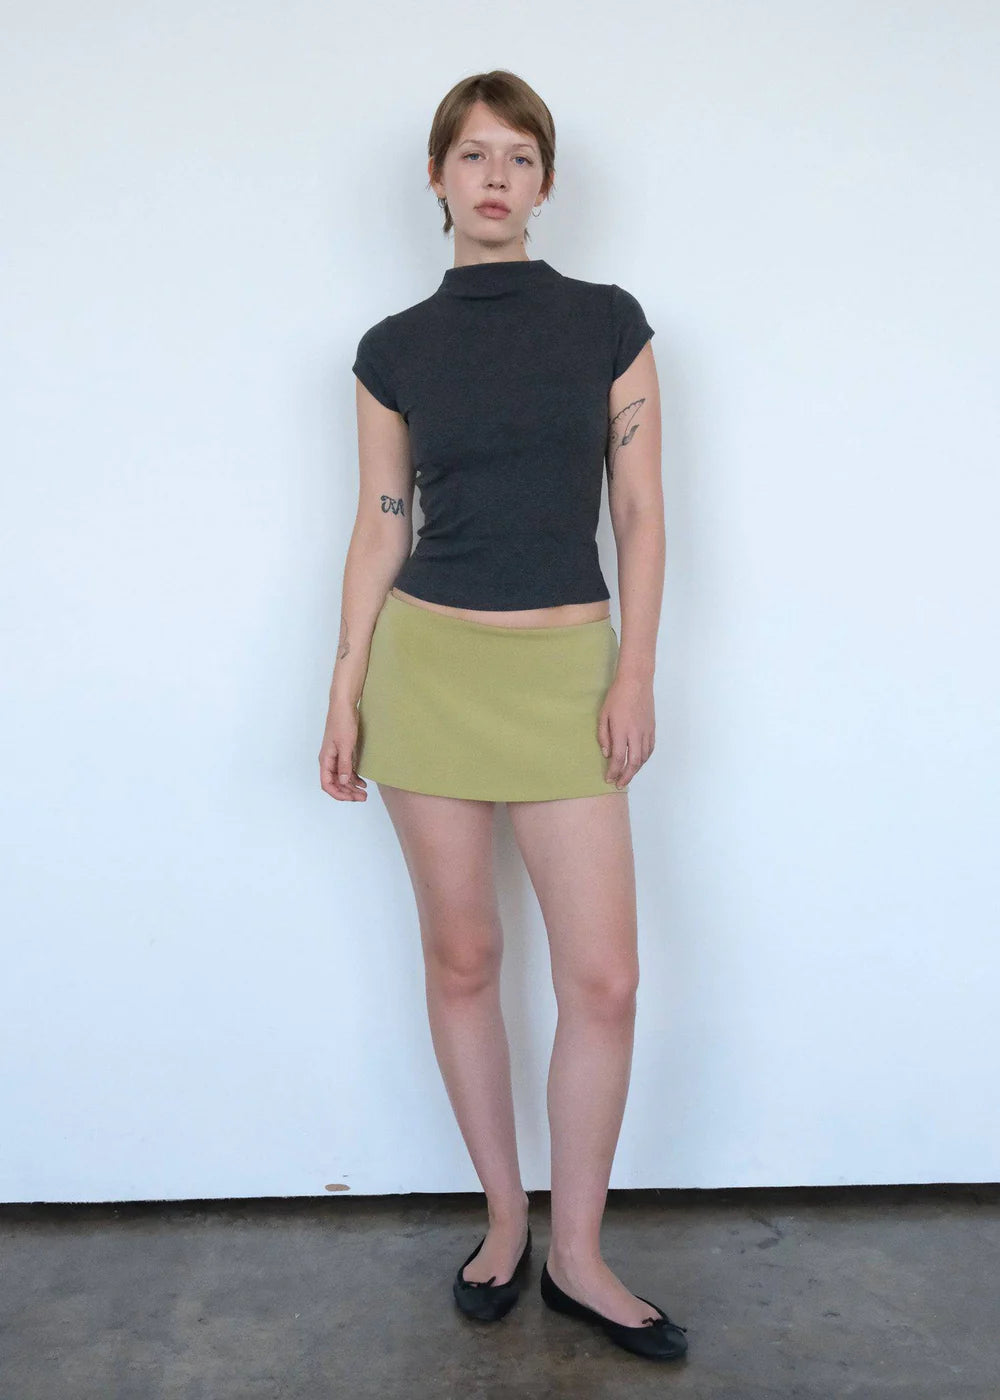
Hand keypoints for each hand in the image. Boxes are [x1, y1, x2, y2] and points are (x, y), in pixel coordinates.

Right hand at [319, 701, 367, 801]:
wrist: (344, 706)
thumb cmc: (342, 722)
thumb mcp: (345, 745)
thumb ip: (344, 764)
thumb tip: (343, 781)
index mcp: (325, 760)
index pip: (327, 784)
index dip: (338, 794)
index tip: (351, 798)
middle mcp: (329, 761)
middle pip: (335, 783)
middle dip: (348, 793)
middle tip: (362, 797)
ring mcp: (336, 757)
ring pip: (341, 778)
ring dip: (351, 787)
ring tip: (364, 793)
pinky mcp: (343, 752)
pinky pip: (346, 770)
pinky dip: (353, 777)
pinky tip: (362, 782)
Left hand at [597, 674, 654, 789]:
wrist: (636, 682)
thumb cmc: (616, 696)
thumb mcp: (603, 715)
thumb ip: (604, 736)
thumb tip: (606, 753)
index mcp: (621, 731)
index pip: (618, 758)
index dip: (613, 771)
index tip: (609, 779)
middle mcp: (636, 734)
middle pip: (633, 763)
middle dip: (626, 776)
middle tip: (619, 784)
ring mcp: (646, 732)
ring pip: (643, 757)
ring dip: (636, 769)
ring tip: (627, 775)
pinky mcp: (652, 728)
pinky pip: (650, 749)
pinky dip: (644, 759)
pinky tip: (639, 762)